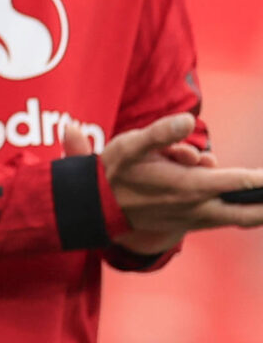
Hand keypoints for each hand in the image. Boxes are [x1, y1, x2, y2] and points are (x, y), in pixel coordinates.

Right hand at [67, 115, 262, 253]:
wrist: (96, 206)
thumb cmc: (115, 171)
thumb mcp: (131, 145)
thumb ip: (161, 132)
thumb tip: (187, 119)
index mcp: (189, 186)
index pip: (239, 181)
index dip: (261, 179)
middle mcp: (198, 207)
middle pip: (249, 212)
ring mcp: (195, 218)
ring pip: (240, 218)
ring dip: (257, 207)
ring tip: (261, 191)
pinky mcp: (191, 223)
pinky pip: (226, 219)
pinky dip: (241, 210)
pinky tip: (246, 199)